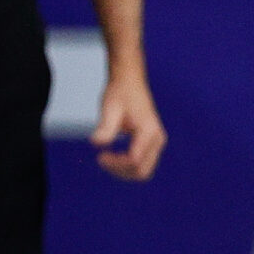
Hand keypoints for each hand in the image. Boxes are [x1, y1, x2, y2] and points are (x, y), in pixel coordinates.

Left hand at [90, 66, 166, 180]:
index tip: (100, 156)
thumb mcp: (110, 108)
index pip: (134, 160)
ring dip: (124, 171)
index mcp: (149, 131)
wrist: (130, 81)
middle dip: (121, 171)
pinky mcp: (152, 143)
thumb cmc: (120, 93)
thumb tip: (96, 143)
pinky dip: (127, 165)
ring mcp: (156, 142)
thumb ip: (106, 127)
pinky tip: (113, 156)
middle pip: (142, 171)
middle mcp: (157, 139)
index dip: (115, 163)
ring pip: (143, 171)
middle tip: (103, 160)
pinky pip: (142, 164)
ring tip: (107, 159)